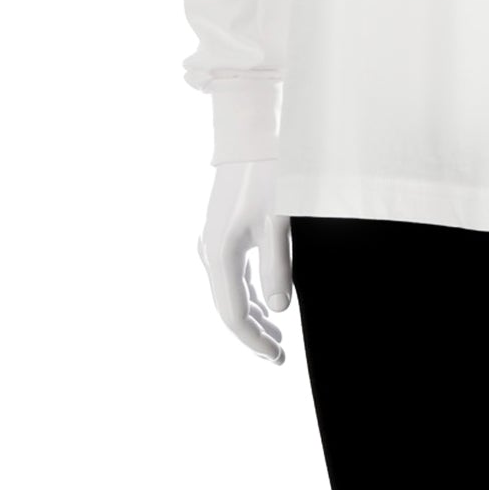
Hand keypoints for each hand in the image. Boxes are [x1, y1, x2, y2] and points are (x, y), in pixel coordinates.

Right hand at [197, 160, 290, 362]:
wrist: (253, 131)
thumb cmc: (269, 173)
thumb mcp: (278, 221)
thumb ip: (277, 267)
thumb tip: (278, 311)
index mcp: (220, 253)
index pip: (233, 314)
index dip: (253, 341)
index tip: (276, 358)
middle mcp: (209, 250)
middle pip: (227, 306)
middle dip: (253, 334)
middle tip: (279, 355)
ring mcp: (212, 240)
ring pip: (228, 291)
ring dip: (252, 314)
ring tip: (276, 335)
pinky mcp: (221, 230)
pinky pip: (231, 274)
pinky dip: (248, 292)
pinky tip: (265, 301)